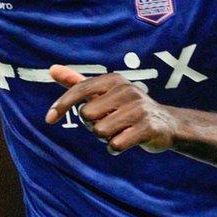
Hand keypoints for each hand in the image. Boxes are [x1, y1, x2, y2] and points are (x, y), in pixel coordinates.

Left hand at [45, 65, 180, 154]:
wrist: (167, 124)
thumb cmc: (127, 108)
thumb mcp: (104, 92)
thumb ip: (77, 82)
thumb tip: (51, 69)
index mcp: (113, 79)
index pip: (80, 90)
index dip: (61, 105)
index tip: (48, 119)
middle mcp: (126, 90)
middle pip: (87, 116)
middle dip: (93, 125)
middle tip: (109, 122)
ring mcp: (138, 108)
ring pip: (100, 132)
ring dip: (105, 137)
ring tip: (120, 130)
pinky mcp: (147, 127)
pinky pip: (115, 144)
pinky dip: (116, 147)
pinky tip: (126, 141)